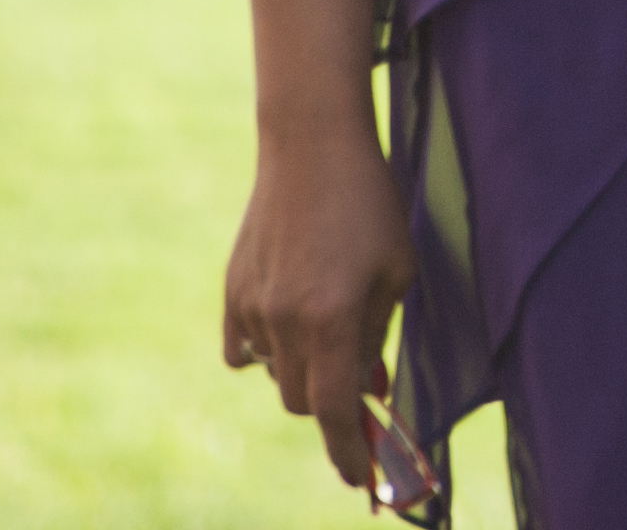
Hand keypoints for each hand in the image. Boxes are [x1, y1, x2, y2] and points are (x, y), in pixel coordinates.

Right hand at [220, 120, 415, 490]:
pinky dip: (269, 350)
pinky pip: (245, 350)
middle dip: (333, 403)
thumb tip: (368, 388)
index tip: (360, 479)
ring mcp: (250, 309)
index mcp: (330, 319)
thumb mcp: (396, 270)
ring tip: (334, 317)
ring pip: (276, 374)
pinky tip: (292, 320)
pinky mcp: (231, 292)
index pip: (335, 411)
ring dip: (306, 368)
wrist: (310, 146)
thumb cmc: (369, 204)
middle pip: (304, 401)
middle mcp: (283, 323)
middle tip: (365, 378)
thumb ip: (377, 334)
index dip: (348, 452)